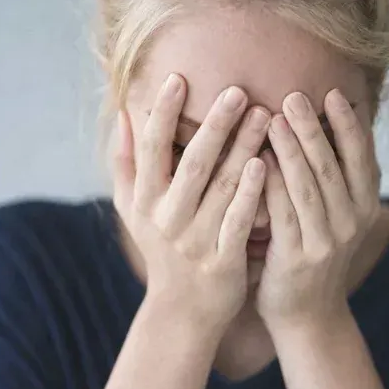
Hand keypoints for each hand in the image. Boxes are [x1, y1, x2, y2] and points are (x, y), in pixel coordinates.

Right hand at [114, 74, 270, 333]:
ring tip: (265, 115)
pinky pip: (238, 220)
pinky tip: (264, 164)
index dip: (161, 113)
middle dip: (214, 124)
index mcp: (143, 201)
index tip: (178, 78)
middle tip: (237, 90)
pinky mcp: (222, 260)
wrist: (182, 311)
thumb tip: (123, 113)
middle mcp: (166, 218)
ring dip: (241, 148)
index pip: (151, 149)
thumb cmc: (160, 248)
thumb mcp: (132, 209)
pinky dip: (250, 193)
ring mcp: (195, 240)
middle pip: (192, 163)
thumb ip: (126, 162)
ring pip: (221, 187)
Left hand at [256, 89, 379, 329]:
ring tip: (274, 118)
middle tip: (295, 95)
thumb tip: (322, 124)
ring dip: (292, 150)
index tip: (335, 92)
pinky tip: (257, 161)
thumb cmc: (315, 252)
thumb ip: (333, 178)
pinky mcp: (298, 258)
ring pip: (308, 187)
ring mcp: (326, 242)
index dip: (350, 125)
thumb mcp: (336, 216)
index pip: (362, 157)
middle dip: (314, 128)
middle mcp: (351, 222)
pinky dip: (271, 186)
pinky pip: (283, 214)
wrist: (307, 314)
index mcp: (365, 206)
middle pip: (332, 167)